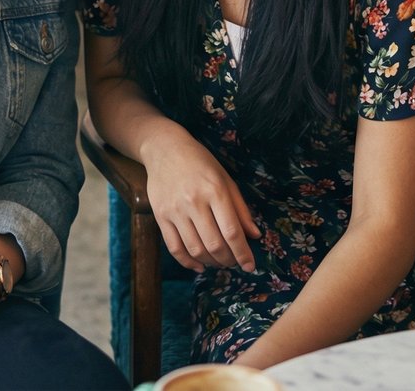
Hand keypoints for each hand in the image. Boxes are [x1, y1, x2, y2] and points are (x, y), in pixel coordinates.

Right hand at [143, 126, 259, 271]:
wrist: (164, 148)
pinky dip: (188, 263)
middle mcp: (194, 201)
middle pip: (215, 245)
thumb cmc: (200, 162)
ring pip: (196, 250)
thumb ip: (240, 208)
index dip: (243, 253)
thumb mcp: (225, 178)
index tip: (250, 266)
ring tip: (219, 261)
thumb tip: (254, 236)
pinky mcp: (160, 216)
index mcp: (215, 190)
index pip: (232, 232)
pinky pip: (175, 248)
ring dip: (211, 263)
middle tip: (234, 262)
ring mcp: (175, 210)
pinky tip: (199, 265)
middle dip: (229, 260)